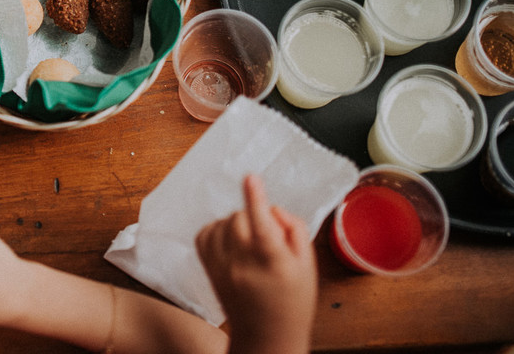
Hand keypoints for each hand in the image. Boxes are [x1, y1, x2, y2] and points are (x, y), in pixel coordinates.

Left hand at [195, 174, 316, 353]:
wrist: (267, 336)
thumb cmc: (293, 299)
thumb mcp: (307, 264)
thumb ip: (294, 229)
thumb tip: (271, 208)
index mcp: (273, 262)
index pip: (261, 224)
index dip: (255, 198)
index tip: (250, 177)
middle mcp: (243, 264)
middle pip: (240, 217)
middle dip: (254, 216)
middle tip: (267, 236)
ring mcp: (222, 267)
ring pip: (223, 222)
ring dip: (237, 223)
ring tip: (251, 243)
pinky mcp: (208, 269)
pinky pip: (205, 233)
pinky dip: (218, 229)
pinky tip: (231, 241)